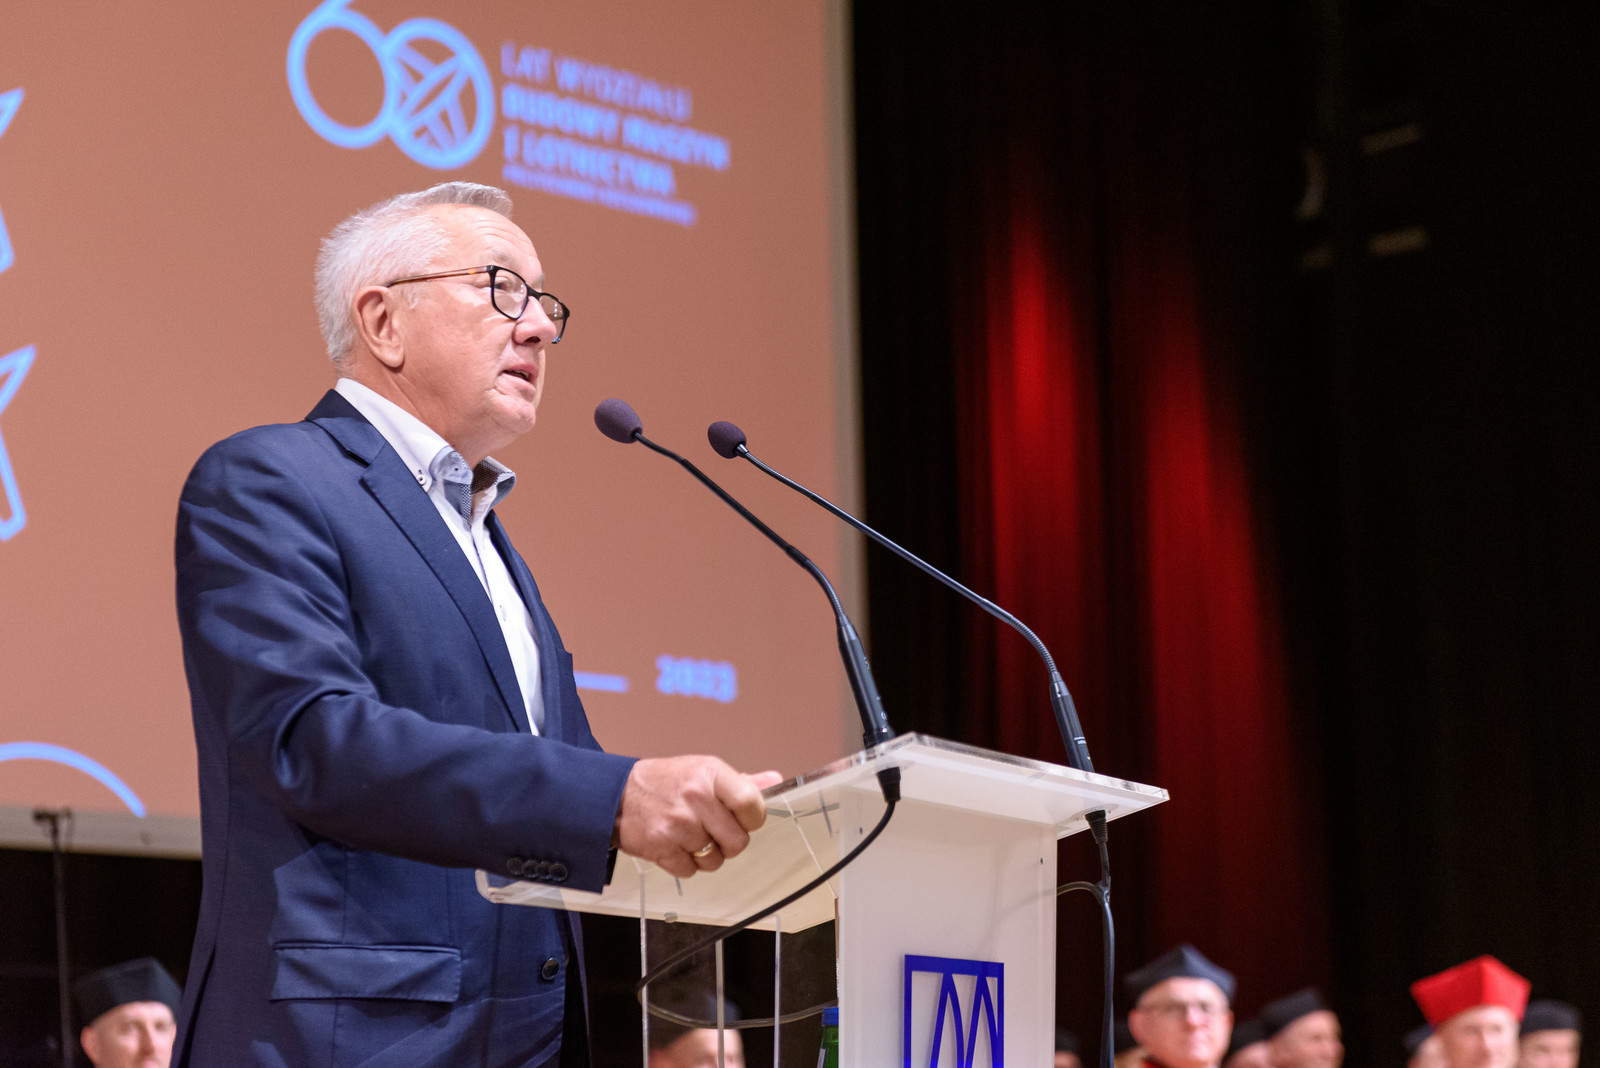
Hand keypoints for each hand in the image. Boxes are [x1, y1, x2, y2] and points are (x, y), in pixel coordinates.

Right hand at [612, 756, 783, 877]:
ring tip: (692, 837)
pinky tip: (676, 845)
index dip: (753, 819)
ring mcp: (677, 824)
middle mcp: (695, 797)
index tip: (744, 819)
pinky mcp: (661, 847)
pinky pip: (691, 870)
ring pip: (715, 860)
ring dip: (707, 855)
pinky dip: (686, 864)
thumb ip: (741, 781)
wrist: (616, 795)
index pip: (751, 804)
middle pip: (738, 841)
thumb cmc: (664, 782)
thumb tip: (774, 780)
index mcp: (710, 774)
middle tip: (714, 831)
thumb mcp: (703, 771)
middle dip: (730, 842)